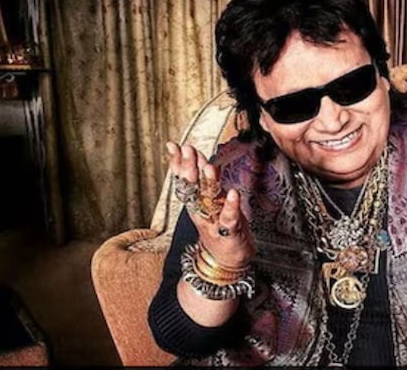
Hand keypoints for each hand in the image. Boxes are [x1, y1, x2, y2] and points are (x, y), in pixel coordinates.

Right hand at [166, 141, 255, 267]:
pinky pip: (229, 217)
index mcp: (195, 201)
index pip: (184, 179)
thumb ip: (203, 178)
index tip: (174, 146)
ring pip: (209, 200)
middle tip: (187, 150)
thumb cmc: (217, 226)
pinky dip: (231, 205)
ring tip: (209, 167)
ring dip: (209, 183)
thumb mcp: (208, 200)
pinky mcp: (229, 230)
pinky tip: (233, 193)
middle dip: (189, 168)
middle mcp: (201, 210)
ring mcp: (214, 220)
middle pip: (193, 187)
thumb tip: (196, 154)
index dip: (179, 162)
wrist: (225, 261)